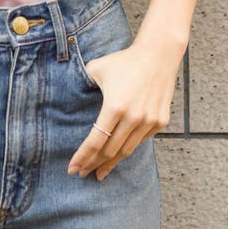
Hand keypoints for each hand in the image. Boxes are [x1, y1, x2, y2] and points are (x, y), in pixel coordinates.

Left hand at [66, 37, 179, 180]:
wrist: (158, 55)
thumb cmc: (123, 61)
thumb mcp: (96, 69)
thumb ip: (82, 84)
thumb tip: (68, 96)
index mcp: (115, 106)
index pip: (95, 141)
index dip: (83, 157)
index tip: (72, 168)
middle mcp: (134, 118)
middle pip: (110, 151)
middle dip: (93, 164)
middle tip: (82, 173)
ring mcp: (149, 121)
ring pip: (127, 151)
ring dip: (111, 163)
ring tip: (99, 173)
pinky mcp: (160, 122)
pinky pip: (140, 141)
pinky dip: (127, 149)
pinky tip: (118, 154)